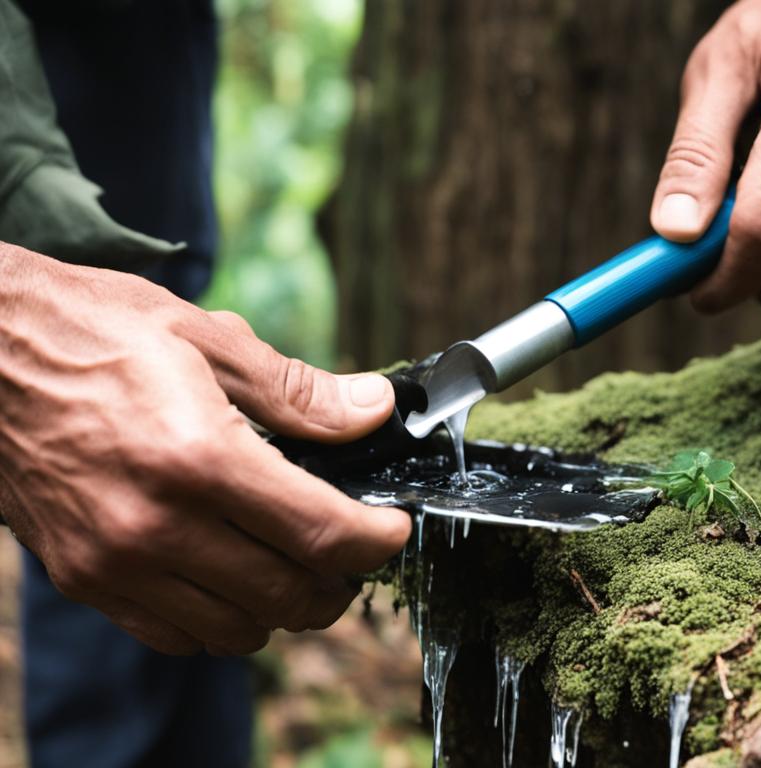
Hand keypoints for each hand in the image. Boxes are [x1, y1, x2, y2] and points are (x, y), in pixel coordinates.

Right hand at [0, 244, 411, 654]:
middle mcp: (155, 524)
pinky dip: (220, 619)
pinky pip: (175, 635)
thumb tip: (374, 410)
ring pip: (237, 629)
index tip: (395, 526)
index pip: (322, 533)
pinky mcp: (83, 578)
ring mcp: (114, 561)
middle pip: (289, 595)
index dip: (377, 540)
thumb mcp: (206, 338)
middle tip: (352, 546)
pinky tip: (231, 573)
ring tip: (294, 560)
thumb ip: (299, 391)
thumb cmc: (90, 332)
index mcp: (197, 457)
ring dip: (282, 605)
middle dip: (341, 579)